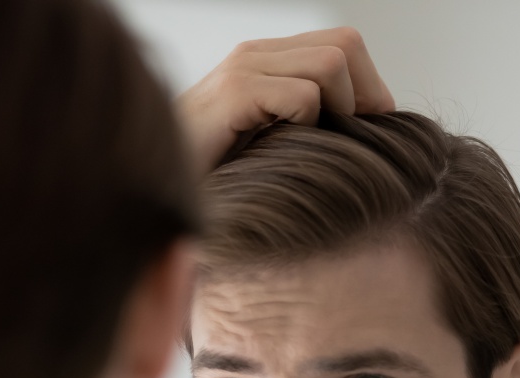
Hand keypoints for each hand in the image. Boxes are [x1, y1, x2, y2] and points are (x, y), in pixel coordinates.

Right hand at [176, 27, 393, 172]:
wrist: (152, 192)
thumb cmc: (209, 182)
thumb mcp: (263, 147)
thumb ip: (298, 126)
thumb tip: (360, 131)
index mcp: (264, 61)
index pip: (343, 44)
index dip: (367, 87)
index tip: (367, 134)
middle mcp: (255, 53)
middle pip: (346, 44)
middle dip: (365, 97)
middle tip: (355, 144)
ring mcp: (243, 67)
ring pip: (332, 64)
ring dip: (338, 114)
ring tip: (314, 152)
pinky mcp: (234, 92)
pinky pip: (303, 96)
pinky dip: (309, 129)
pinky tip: (283, 157)